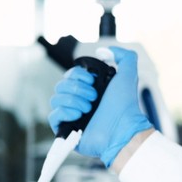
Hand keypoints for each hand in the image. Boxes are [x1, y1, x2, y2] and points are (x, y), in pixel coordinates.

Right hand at [46, 48, 154, 165]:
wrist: (122, 129)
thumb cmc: (125, 106)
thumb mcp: (129, 75)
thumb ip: (124, 56)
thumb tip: (102, 51)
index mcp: (89, 90)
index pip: (70, 75)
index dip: (78, 75)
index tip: (92, 81)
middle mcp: (79, 102)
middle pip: (61, 86)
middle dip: (77, 89)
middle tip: (94, 97)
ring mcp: (71, 116)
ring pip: (56, 99)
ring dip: (73, 101)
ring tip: (88, 109)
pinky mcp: (66, 130)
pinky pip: (53, 116)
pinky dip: (64, 112)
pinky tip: (78, 116)